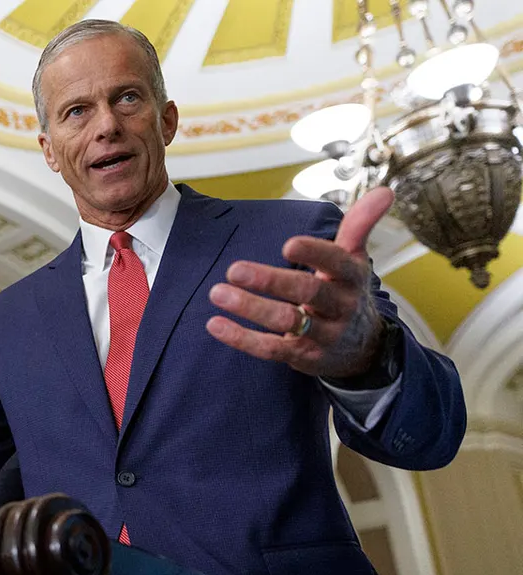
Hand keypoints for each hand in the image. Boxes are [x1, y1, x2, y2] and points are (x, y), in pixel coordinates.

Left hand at [206, 187, 393, 378]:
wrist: (362, 349)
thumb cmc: (346, 294)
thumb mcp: (354, 260)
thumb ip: (359, 226)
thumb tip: (384, 191)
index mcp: (351, 277)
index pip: (336, 263)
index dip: (314, 253)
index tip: (287, 245)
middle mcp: (340, 306)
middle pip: (307, 293)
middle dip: (271, 281)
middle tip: (234, 269)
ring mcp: (323, 334)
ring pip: (286, 322)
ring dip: (250, 308)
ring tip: (217, 293)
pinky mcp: (303, 356)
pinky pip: (271, 349)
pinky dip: (242, 338)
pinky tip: (215, 324)